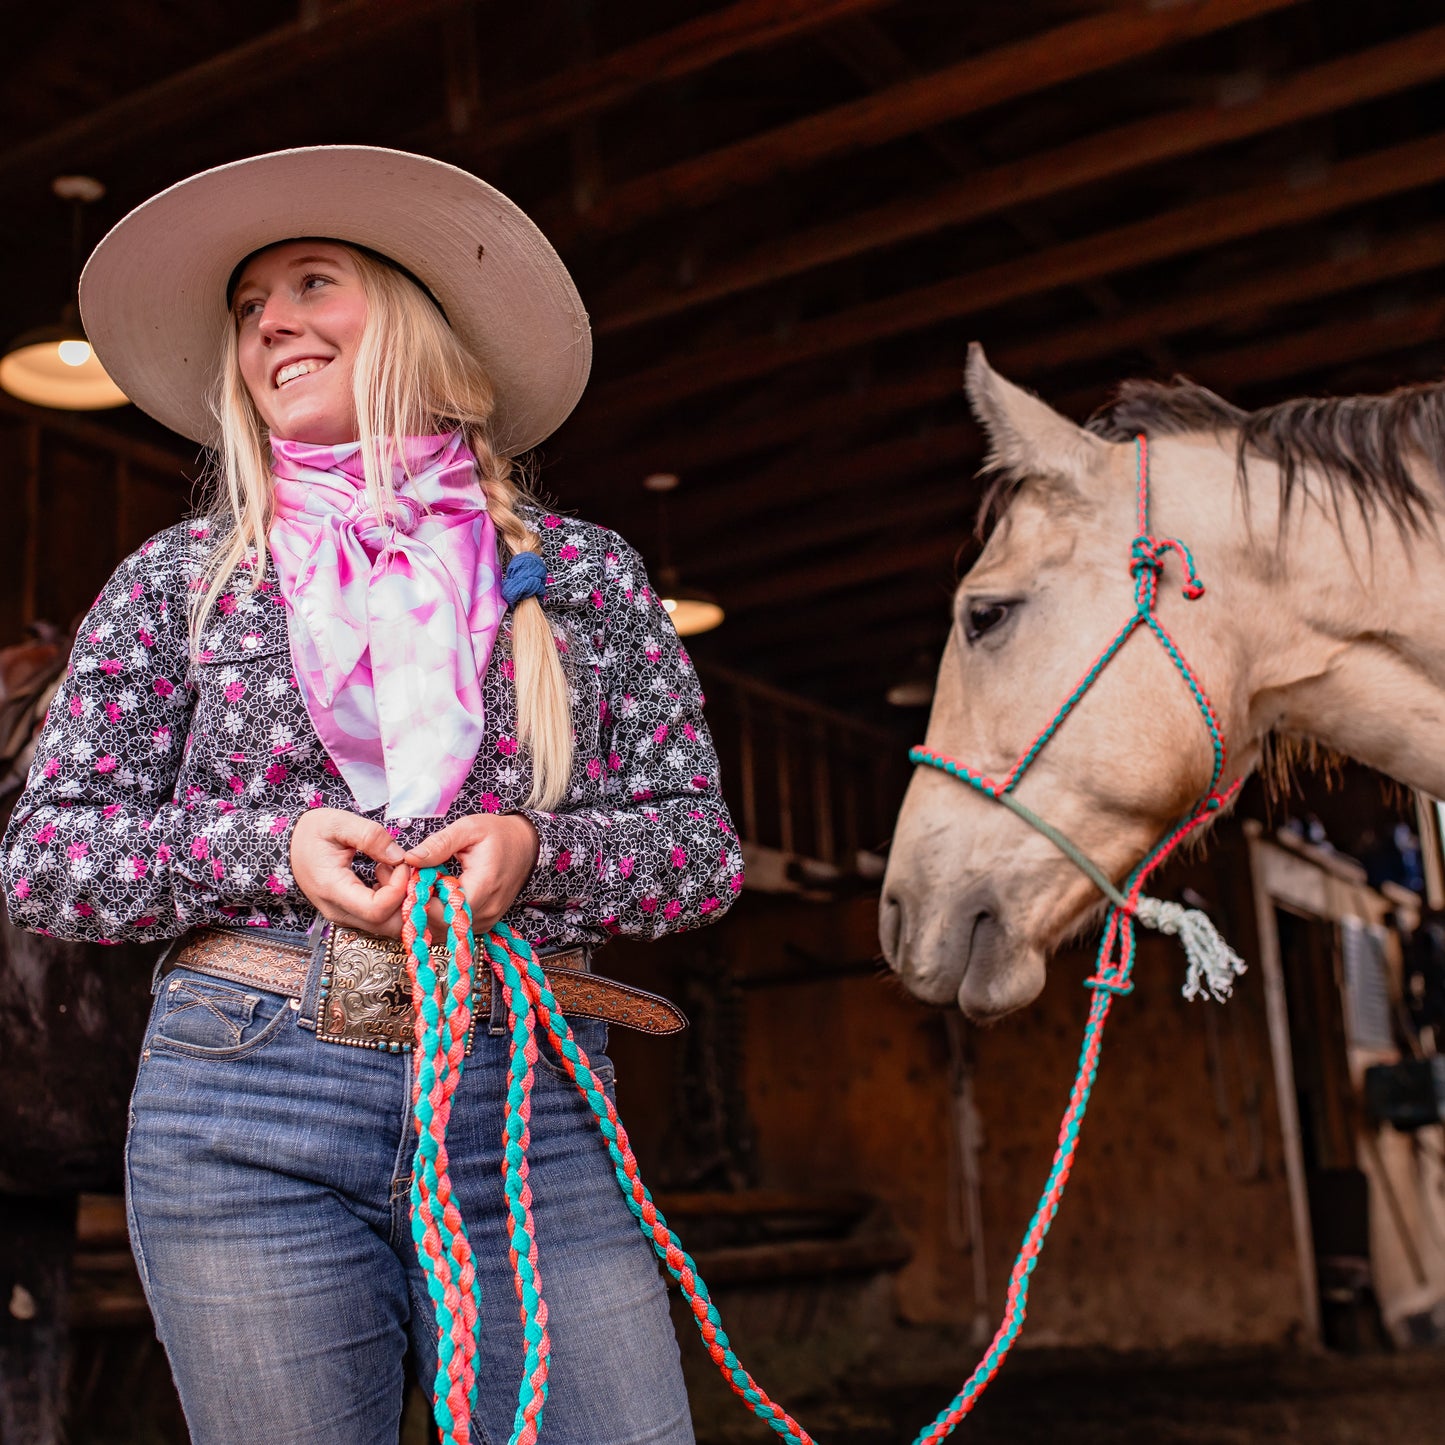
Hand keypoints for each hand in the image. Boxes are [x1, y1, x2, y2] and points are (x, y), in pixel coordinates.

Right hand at [290, 807, 409, 937]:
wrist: (289, 846)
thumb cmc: (311, 833)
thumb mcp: (338, 823)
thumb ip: (370, 836)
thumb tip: (399, 856)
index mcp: (333, 889)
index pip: (377, 909)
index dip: (398, 889)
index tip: (402, 863)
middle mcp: (339, 911)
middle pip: (387, 926)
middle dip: (408, 901)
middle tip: (406, 870)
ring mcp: (345, 917)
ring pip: (387, 926)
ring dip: (402, 901)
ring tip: (393, 869)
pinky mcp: (350, 914)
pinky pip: (381, 919)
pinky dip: (394, 902)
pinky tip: (386, 875)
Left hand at [402, 813, 540, 933]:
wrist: (527, 847)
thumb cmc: (498, 835)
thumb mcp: (468, 829)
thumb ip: (439, 844)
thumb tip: (410, 859)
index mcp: (482, 887)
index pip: (440, 911)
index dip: (419, 898)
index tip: (411, 878)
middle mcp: (485, 912)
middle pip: (439, 924)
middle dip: (419, 905)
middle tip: (414, 880)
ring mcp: (486, 921)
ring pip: (444, 930)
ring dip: (428, 913)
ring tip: (427, 886)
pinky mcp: (484, 924)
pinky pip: (454, 929)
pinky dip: (440, 916)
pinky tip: (438, 895)